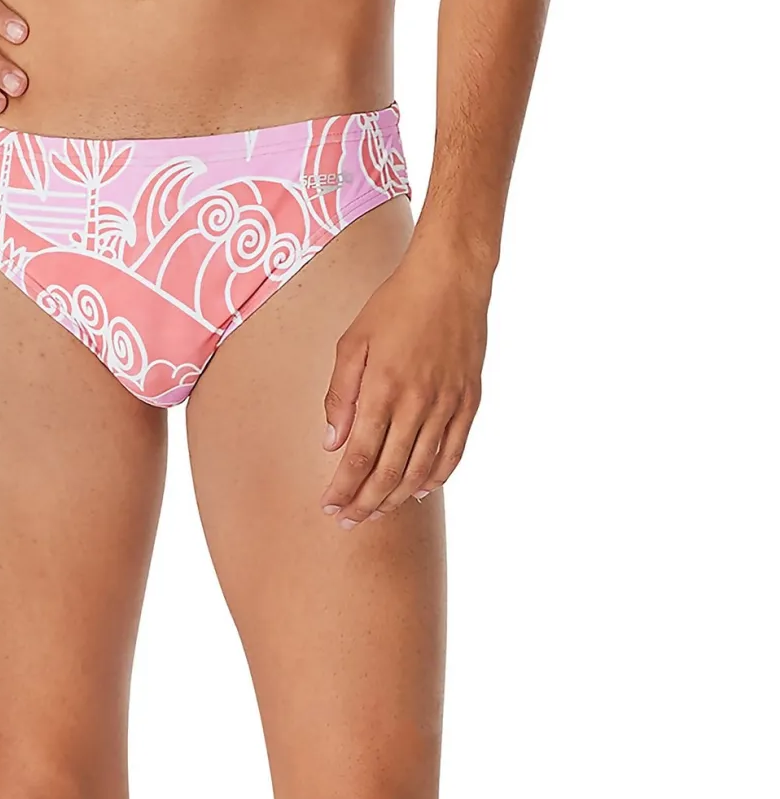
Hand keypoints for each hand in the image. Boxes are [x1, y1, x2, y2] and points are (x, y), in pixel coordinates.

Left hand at [320, 231, 490, 526]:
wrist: (450, 278)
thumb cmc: (393, 306)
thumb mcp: (351, 343)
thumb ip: (339, 396)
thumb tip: (331, 444)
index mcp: (382, 389)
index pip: (359, 456)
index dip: (343, 488)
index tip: (329, 506)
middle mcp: (417, 403)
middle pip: (389, 472)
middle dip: (365, 503)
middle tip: (347, 520)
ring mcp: (447, 405)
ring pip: (421, 470)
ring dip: (396, 497)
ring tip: (377, 511)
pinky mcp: (469, 402)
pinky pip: (453, 452)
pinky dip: (436, 478)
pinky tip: (420, 491)